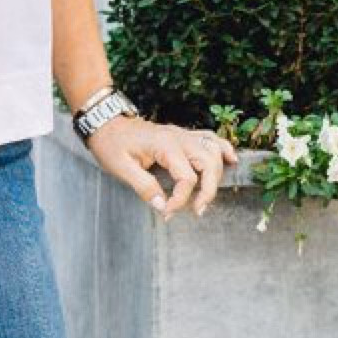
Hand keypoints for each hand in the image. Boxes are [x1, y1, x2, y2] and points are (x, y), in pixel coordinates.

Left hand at [85, 115, 238, 218]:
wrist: (106, 123)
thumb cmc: (111, 144)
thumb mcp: (121, 168)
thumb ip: (144, 187)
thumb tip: (162, 206)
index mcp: (165, 145)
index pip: (186, 178)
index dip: (181, 200)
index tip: (168, 213)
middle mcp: (179, 137)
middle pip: (209, 163)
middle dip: (208, 190)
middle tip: (197, 211)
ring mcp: (182, 134)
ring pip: (214, 151)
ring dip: (217, 173)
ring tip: (208, 195)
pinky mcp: (182, 135)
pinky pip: (209, 138)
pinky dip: (223, 149)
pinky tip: (231, 160)